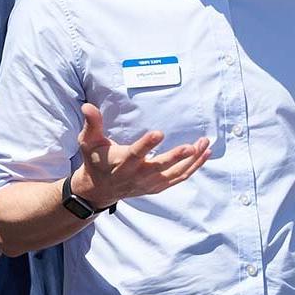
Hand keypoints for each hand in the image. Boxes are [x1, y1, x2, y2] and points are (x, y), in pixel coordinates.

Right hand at [70, 103, 211, 208]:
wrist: (99, 190)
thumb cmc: (96, 161)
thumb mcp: (89, 142)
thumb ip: (92, 124)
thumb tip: (88, 105)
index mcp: (121, 163)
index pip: (135, 153)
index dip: (146, 144)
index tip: (159, 132)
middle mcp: (137, 175)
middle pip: (159, 167)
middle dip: (175, 157)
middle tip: (192, 146)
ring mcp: (150, 183)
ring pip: (174, 173)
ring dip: (192, 160)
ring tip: (204, 143)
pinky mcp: (158, 186)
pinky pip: (180, 178)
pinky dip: (194, 167)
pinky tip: (206, 154)